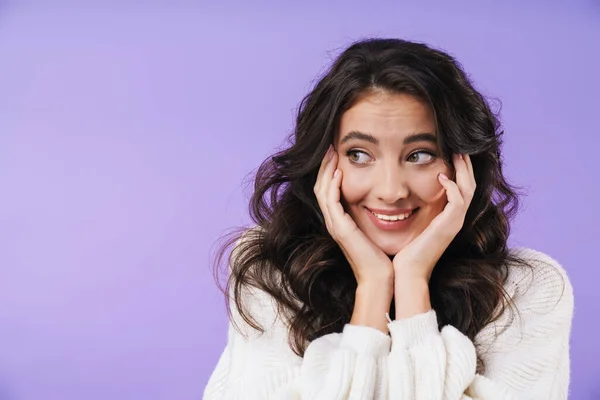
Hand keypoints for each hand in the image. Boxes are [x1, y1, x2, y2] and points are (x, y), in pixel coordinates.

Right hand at [314, 145, 393, 331]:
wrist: (382, 278)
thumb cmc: (384, 257)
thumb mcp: (377, 229)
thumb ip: (376, 213)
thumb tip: (387, 198)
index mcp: (342, 221)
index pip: (329, 190)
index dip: (331, 170)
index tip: (339, 153)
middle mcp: (334, 221)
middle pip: (322, 186)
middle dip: (326, 165)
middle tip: (331, 146)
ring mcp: (335, 225)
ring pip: (322, 191)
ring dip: (326, 170)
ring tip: (332, 153)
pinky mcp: (340, 229)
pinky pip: (331, 202)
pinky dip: (333, 185)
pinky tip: (339, 171)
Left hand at [392, 153, 476, 281]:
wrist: (407, 273)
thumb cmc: (404, 252)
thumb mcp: (412, 225)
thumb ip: (413, 210)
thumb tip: (403, 196)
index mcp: (448, 218)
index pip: (461, 188)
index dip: (460, 171)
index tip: (451, 153)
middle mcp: (455, 219)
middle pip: (470, 185)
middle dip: (465, 165)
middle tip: (459, 147)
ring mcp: (454, 223)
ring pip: (468, 189)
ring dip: (463, 170)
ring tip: (456, 153)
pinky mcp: (449, 227)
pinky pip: (458, 201)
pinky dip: (453, 187)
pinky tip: (442, 177)